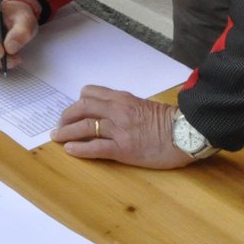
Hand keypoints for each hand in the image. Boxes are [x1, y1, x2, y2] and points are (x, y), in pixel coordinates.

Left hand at [52, 87, 193, 169]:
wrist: (186, 133)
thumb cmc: (170, 121)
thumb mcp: (145, 105)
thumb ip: (127, 107)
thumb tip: (112, 112)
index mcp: (122, 98)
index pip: (90, 93)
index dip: (78, 102)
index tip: (73, 110)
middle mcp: (116, 110)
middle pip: (81, 108)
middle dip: (66, 116)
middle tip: (59, 125)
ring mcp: (119, 129)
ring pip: (84, 127)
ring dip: (66, 132)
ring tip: (57, 138)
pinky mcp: (123, 149)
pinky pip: (95, 147)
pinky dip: (79, 148)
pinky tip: (70, 150)